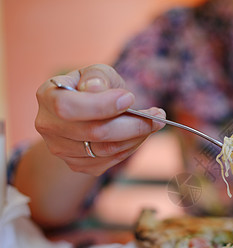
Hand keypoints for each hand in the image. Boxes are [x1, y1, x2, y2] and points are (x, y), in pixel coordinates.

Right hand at [35, 64, 165, 175]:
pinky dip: (131, 148)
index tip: (130, 98)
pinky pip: (110, 161)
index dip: (102, 105)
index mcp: (48, 96)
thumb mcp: (98, 73)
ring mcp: (61, 149)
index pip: (69, 107)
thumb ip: (98, 77)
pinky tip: (140, 135)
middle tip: (158, 115)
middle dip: (133, 124)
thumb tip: (95, 89)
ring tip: (155, 122)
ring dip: (137, 136)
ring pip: (106, 150)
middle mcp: (48, 126)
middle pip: (94, 133)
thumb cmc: (95, 87)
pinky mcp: (77, 165)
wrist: (89, 111)